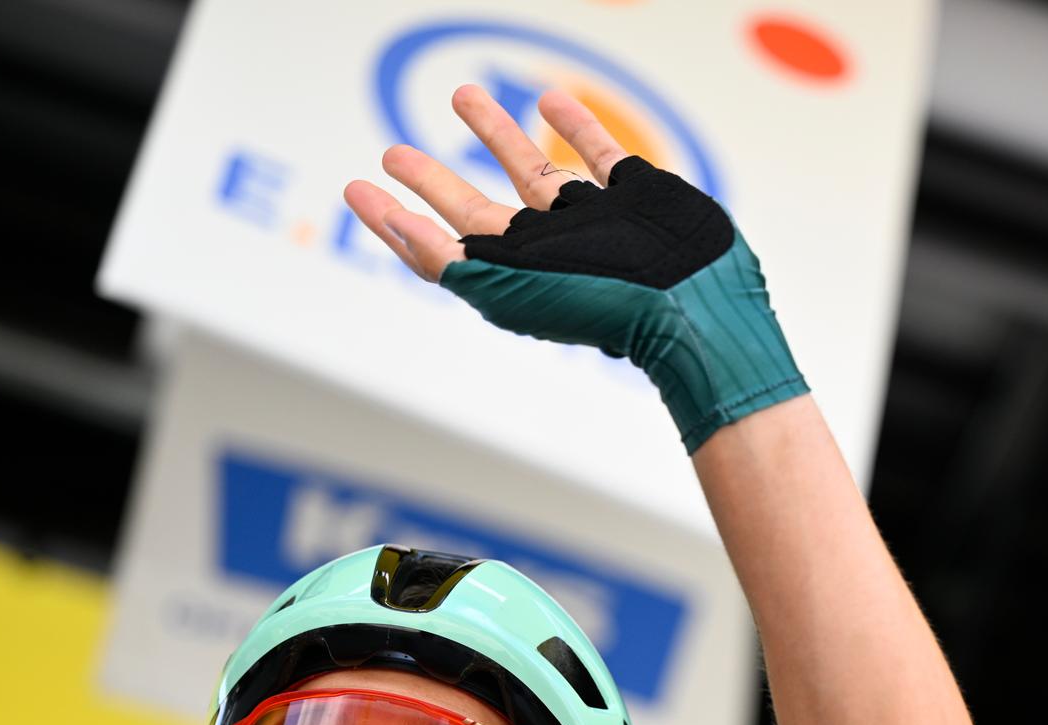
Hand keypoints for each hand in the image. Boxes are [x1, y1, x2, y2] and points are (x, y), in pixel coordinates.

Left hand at [345, 85, 626, 283]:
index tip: (357, 190)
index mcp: (513, 274)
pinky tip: (550, 99)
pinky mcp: (635, 195)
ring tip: (461, 95)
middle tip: (392, 153)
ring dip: (495, 133)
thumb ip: (451, 261)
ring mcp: (591, 220)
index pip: (437, 245)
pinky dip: (575, 125)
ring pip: (532, 168)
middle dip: (432, 179)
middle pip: (473, 207)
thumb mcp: (510, 286)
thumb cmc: (601, 307)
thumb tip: (398, 228)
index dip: (395, 220)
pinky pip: (599, 152)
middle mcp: (546, 249)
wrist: (690, 302)